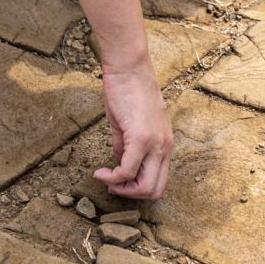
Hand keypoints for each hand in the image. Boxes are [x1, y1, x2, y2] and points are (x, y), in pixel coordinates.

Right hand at [92, 61, 173, 198]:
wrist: (128, 69)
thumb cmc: (127, 91)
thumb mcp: (129, 124)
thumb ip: (126, 146)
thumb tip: (119, 163)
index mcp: (165, 143)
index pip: (159, 180)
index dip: (137, 189)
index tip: (117, 184)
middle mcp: (165, 146)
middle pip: (155, 190)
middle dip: (130, 195)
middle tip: (112, 187)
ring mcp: (155, 143)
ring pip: (145, 186)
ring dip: (122, 189)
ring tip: (105, 179)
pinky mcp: (141, 137)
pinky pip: (127, 170)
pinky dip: (111, 177)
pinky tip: (99, 172)